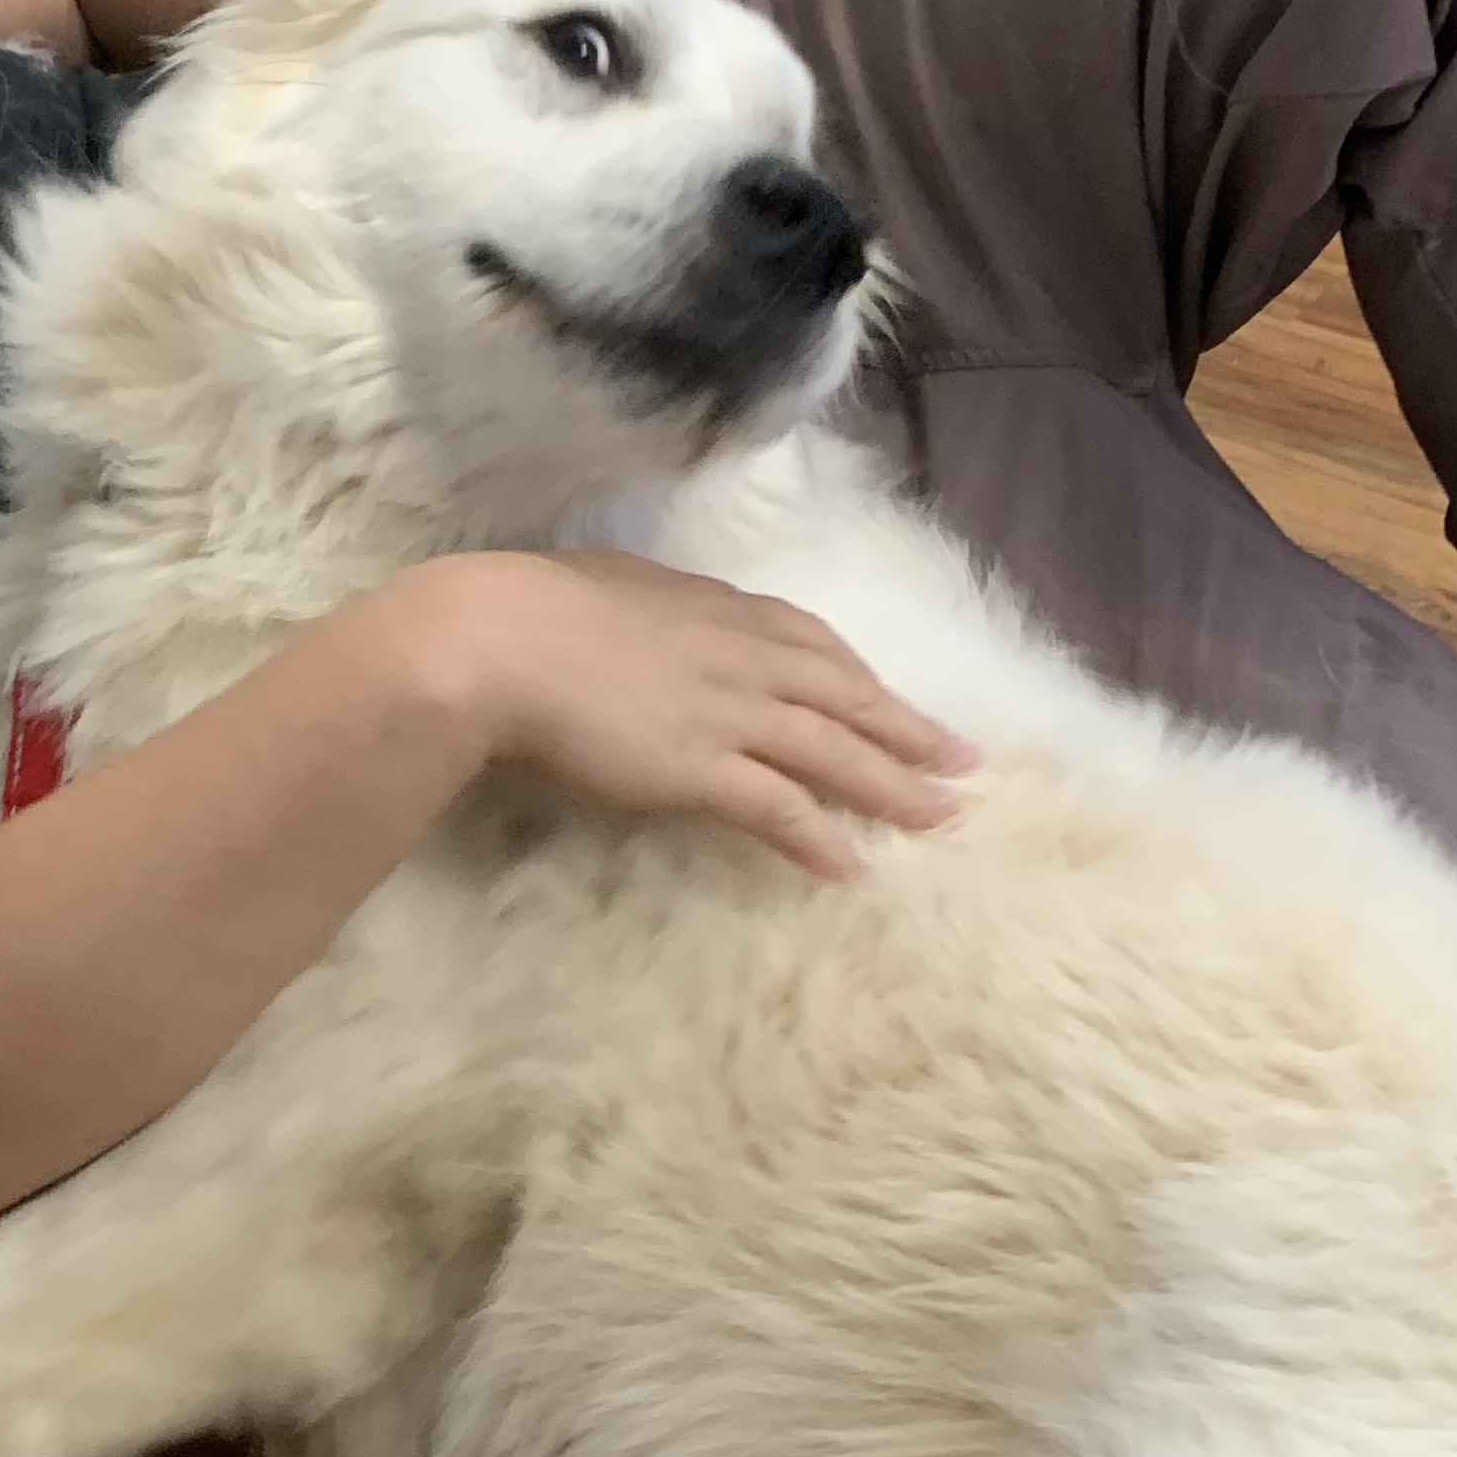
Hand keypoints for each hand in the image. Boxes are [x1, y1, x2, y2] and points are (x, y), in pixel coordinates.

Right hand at [411, 547, 975, 882]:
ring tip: (943, 818)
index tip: (887, 695)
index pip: (805, 639)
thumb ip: (628, 608)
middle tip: (962, 759)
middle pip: (844, 693)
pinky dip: (820, 839)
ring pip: (833, 750)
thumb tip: (623, 615)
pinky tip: (852, 869)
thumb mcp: (593, 587)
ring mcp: (726, 711)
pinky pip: (779, 807)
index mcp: (709, 606)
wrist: (493, 639)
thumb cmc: (520, 609)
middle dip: (907, 727)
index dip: (854, 673)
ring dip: (894, 786)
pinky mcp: (702, 767)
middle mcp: (737, 654)